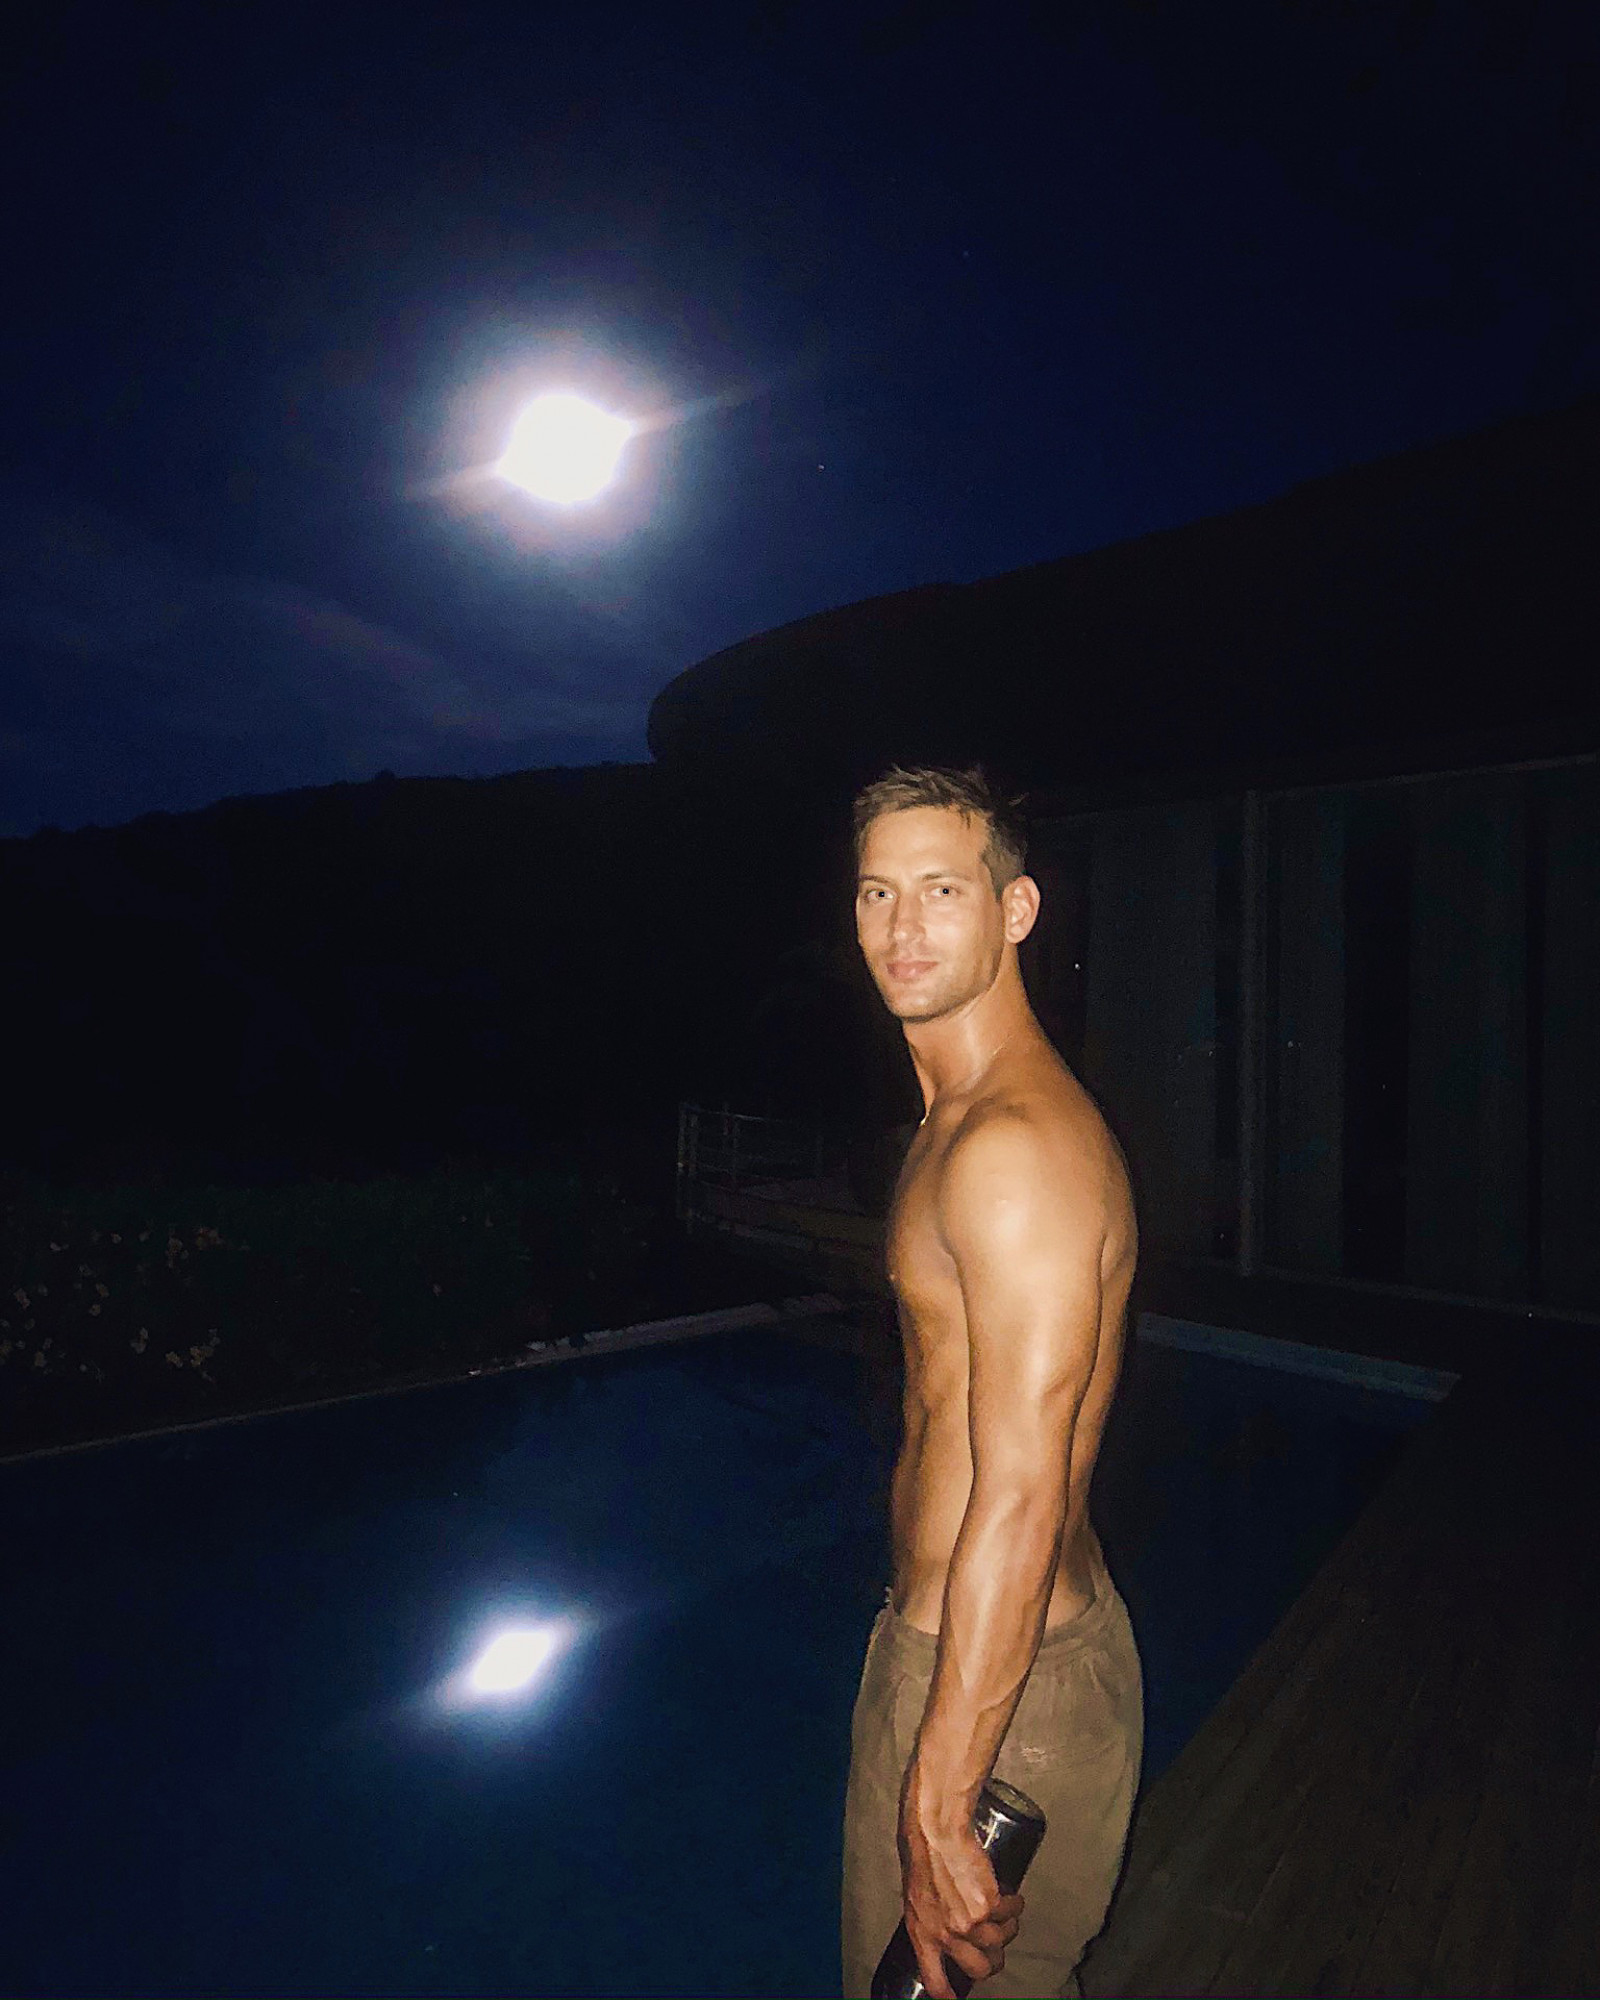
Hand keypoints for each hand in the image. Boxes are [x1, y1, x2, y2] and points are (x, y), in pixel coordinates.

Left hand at [898, 1771, 1024, 1997]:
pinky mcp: (989, 1906)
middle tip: (994, 1944)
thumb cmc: (923, 1855)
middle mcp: (947, 1936)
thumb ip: (932, 1919)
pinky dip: (1015, 1903)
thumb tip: (947, 1929)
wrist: (936, 1831)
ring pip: (1002, 1942)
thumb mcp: (917, 1896)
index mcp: (923, 1935)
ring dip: (1008, 1926)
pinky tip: (1009, 1893)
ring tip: (1002, 1907)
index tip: (955, 1999)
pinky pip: (1013, 1912)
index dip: (948, 1995)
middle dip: (993, 1960)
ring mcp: (970, 1924)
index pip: (935, 1980)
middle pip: (980, 1969)